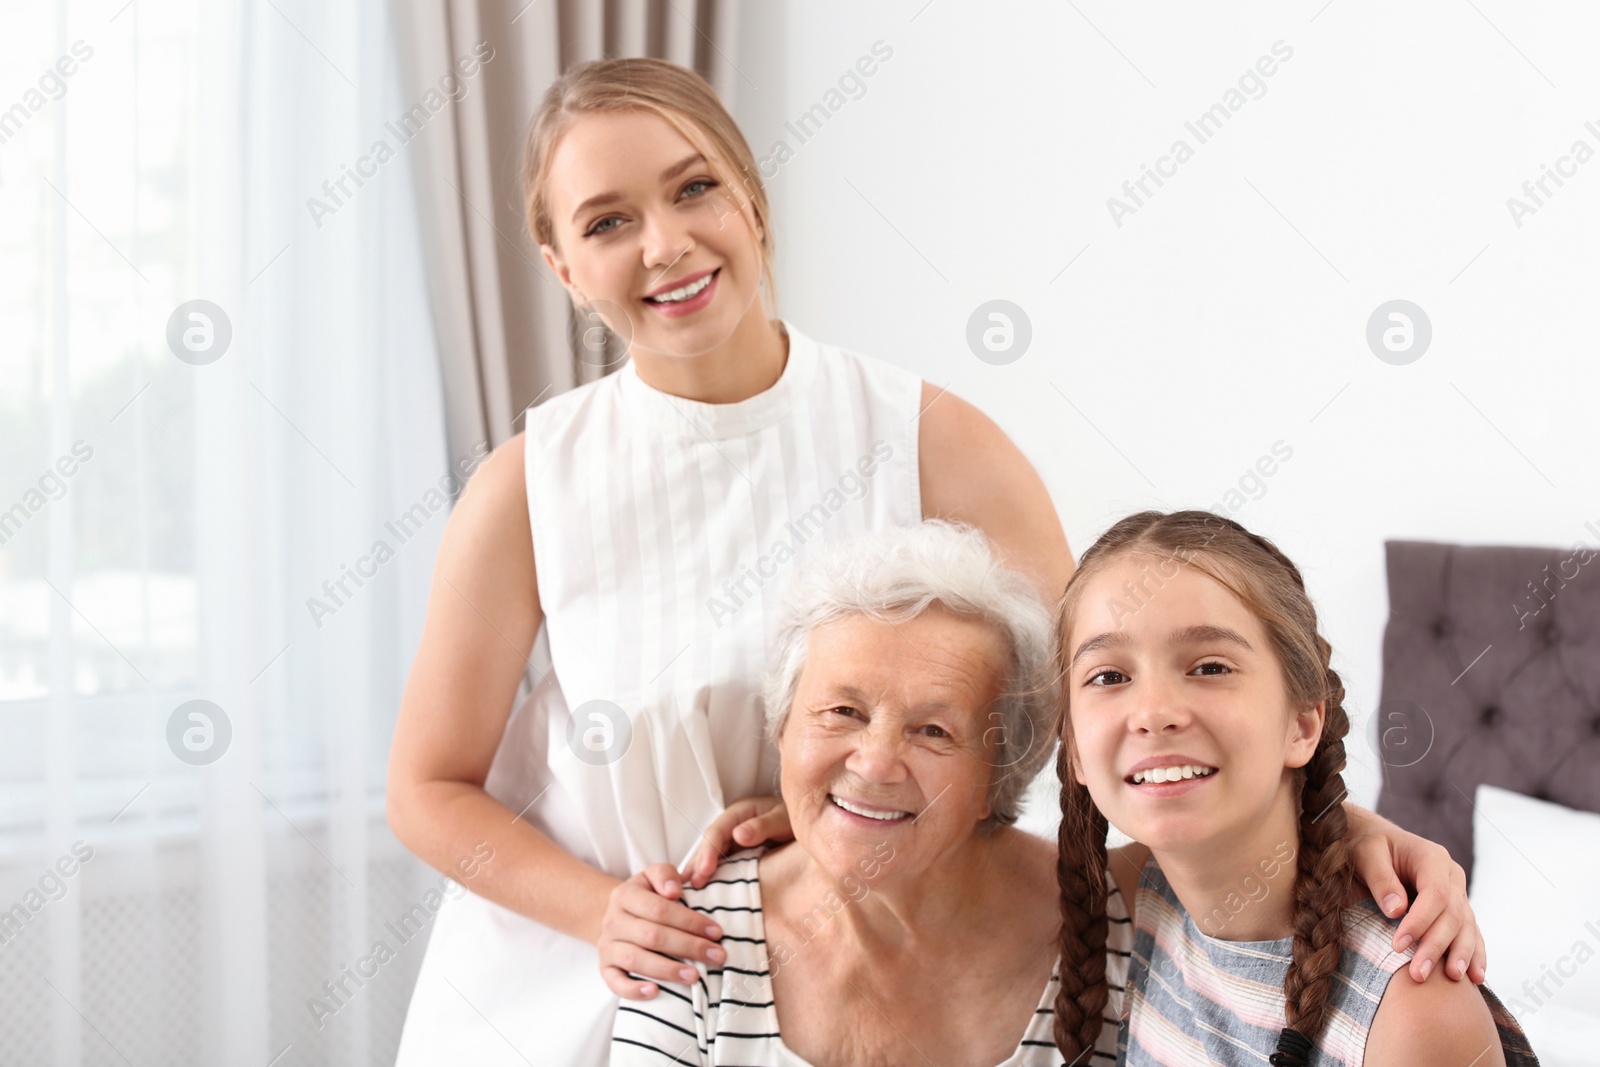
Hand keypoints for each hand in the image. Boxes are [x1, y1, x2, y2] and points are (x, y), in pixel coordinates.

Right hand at [598, 864, 724, 999]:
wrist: (616, 915)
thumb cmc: (645, 896)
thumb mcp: (653, 877)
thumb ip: (665, 876)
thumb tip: (675, 891)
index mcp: (626, 895)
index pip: (659, 909)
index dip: (689, 921)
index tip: (716, 932)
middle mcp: (613, 921)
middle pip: (652, 936)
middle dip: (688, 946)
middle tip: (716, 956)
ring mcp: (607, 946)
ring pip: (635, 960)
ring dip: (667, 970)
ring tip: (694, 976)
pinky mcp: (605, 967)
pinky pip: (614, 982)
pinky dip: (633, 989)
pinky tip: (655, 992)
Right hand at [683, 796, 792, 887]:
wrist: (807, 826)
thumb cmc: (794, 819)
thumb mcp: (782, 819)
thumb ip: (763, 826)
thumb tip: (738, 835)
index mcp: (739, 813)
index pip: (717, 832)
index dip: (709, 851)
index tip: (705, 870)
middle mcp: (731, 827)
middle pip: (709, 846)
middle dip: (699, 865)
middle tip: (694, 887)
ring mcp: (732, 842)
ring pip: (710, 857)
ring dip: (699, 873)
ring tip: (688, 893)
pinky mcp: (736, 856)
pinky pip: (720, 867)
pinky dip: (710, 879)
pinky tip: (702, 895)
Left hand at [1346, 805, 1484, 983]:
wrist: (1376, 842)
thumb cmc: (1368, 846)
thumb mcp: (1366, 854)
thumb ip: (1380, 879)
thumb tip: (1396, 911)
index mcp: (1432, 857)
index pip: (1434, 894)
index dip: (1420, 922)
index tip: (1398, 946)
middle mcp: (1451, 876)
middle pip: (1453, 914)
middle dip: (1437, 946)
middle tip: (1418, 974)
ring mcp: (1458, 893)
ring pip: (1467, 926)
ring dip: (1461, 954)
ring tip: (1452, 978)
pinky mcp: (1457, 909)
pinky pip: (1471, 933)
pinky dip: (1474, 954)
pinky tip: (1475, 977)